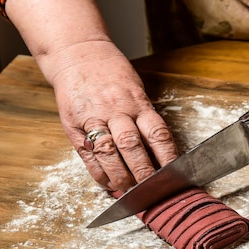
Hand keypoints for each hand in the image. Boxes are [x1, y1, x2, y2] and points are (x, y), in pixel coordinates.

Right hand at [51, 42, 177, 191]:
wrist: (77, 55)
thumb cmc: (113, 77)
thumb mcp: (137, 92)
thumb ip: (146, 121)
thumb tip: (161, 155)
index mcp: (138, 103)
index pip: (157, 134)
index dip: (167, 157)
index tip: (174, 175)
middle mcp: (116, 111)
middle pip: (131, 146)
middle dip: (143, 172)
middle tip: (152, 191)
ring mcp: (93, 119)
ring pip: (108, 152)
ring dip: (120, 177)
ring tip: (129, 192)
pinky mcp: (74, 127)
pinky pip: (88, 156)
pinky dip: (99, 174)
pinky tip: (109, 185)